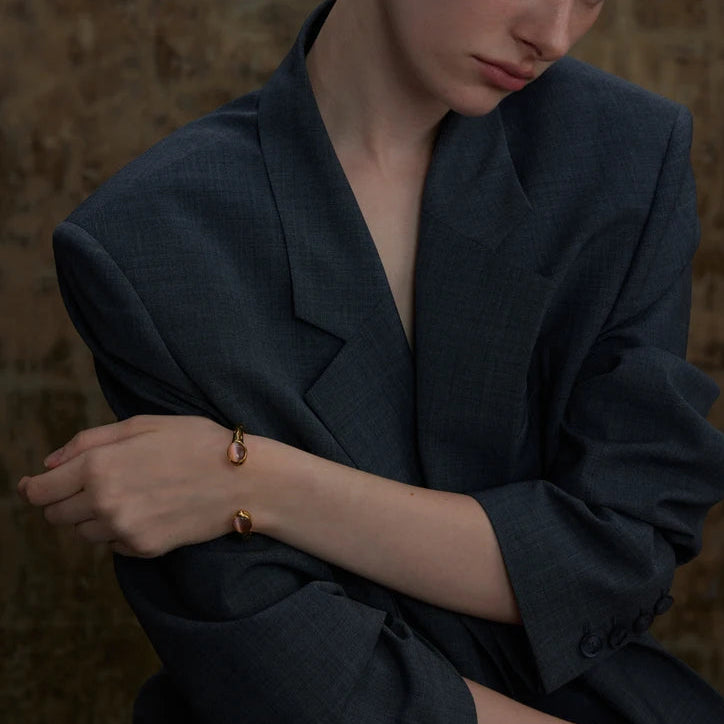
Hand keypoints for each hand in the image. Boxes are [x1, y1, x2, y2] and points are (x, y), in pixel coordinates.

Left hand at [17, 415, 252, 556]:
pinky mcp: (143, 549)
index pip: (39, 491)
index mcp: (100, 466)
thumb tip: (48, 464)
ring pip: (82, 532)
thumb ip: (90, 441)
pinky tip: (147, 509)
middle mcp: (104, 502)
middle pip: (55, 515)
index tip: (34, 485)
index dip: (33, 487)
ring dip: (92, 516)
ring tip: (128, 494)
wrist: (243, 480)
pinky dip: (119, 529)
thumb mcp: (144, 424)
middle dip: (65, 500)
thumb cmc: (197, 442)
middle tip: (93, 484)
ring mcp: (123, 530)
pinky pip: (112, 544)